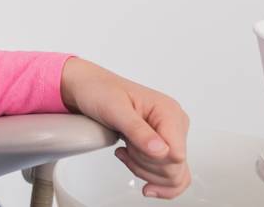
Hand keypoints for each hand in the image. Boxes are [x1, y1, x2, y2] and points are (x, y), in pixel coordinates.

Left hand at [60, 57, 190, 198]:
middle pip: (173, 169)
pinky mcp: (163, 146)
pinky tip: (131, 161)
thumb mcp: (113, 108)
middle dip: (143, 163)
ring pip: (170, 175)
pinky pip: (168, 174)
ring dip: (142, 169)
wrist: (88, 89)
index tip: (129, 144)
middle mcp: (175, 124)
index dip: (150, 158)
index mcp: (169, 111)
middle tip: (124, 144)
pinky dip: (148, 174)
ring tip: (124, 149)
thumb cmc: (99, 91)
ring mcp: (170, 137)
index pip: (176, 155)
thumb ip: (137, 130)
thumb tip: (161, 151)